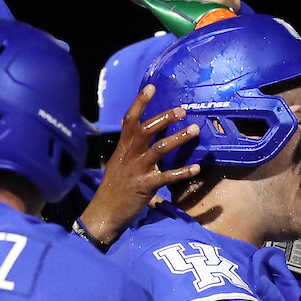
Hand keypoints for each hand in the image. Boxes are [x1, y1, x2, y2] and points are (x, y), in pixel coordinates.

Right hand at [80, 85, 199, 245]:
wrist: (104, 213)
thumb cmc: (113, 190)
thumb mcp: (117, 164)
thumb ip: (130, 150)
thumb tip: (144, 139)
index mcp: (122, 148)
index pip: (130, 120)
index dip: (140, 103)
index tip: (151, 87)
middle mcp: (130, 155)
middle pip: (146, 129)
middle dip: (165, 118)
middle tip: (182, 110)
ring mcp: (138, 170)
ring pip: (160, 148)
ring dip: (178, 138)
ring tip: (194, 130)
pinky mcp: (146, 186)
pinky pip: (167, 176)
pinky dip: (183, 172)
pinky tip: (197, 167)